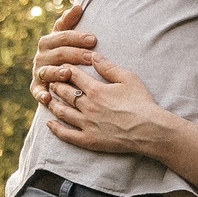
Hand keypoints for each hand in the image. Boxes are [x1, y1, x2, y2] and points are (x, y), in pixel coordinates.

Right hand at [30, 3, 96, 107]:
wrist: (53, 75)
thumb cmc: (65, 52)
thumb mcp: (66, 37)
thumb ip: (69, 22)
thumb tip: (78, 6)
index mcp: (49, 41)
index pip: (63, 36)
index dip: (77, 37)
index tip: (94, 39)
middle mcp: (42, 55)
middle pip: (59, 53)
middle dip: (75, 54)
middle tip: (92, 57)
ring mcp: (39, 71)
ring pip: (47, 71)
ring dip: (56, 72)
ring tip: (68, 73)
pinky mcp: (37, 88)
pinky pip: (37, 92)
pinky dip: (41, 95)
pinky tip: (48, 98)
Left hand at [43, 56, 171, 156]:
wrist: (150, 130)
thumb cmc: (142, 103)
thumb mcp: (128, 79)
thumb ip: (108, 67)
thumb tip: (93, 56)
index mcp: (96, 89)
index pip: (73, 75)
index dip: (65, 69)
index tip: (61, 66)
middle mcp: (87, 106)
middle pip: (64, 92)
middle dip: (55, 84)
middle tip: (50, 80)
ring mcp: (86, 124)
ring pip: (62, 112)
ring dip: (52, 103)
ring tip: (48, 97)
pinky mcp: (89, 140)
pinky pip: (66, 135)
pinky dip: (55, 129)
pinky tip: (49, 123)